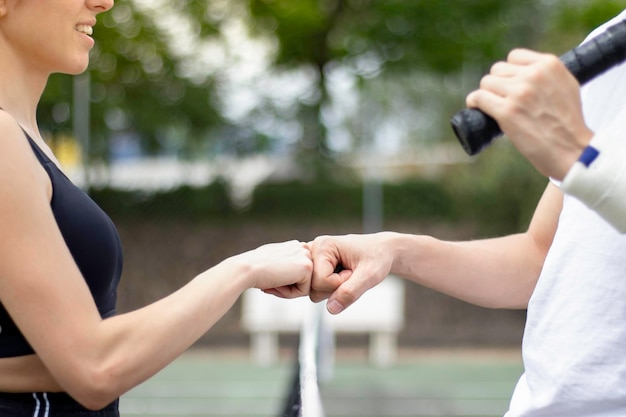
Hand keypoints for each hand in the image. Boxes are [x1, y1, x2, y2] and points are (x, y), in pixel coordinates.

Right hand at [232, 240, 311, 298]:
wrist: (246, 269)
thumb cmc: (255, 267)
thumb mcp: (273, 261)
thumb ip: (285, 263)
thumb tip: (291, 273)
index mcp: (295, 245)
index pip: (299, 273)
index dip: (284, 280)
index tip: (269, 277)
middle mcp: (303, 248)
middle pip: (303, 279)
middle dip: (287, 286)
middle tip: (270, 282)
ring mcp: (306, 257)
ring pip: (304, 286)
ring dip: (287, 290)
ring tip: (272, 283)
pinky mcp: (307, 267)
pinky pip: (304, 292)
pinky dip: (289, 294)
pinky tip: (276, 284)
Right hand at [309, 233, 392, 313]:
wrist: (382, 251)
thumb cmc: (378, 257)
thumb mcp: (370, 275)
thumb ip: (350, 292)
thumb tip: (331, 309)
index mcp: (322, 245)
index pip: (319, 281)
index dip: (340, 284)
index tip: (354, 271)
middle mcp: (312, 250)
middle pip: (313, 288)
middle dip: (335, 287)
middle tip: (351, 272)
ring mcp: (312, 259)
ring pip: (313, 291)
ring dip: (333, 289)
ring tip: (347, 273)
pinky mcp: (314, 267)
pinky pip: (316, 290)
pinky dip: (330, 288)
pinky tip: (340, 275)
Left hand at [466, 48, 593, 179]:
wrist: (572, 150)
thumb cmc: (569, 124)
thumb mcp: (567, 86)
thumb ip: (547, 74)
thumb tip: (524, 71)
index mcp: (549, 65)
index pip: (514, 56)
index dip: (510, 72)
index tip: (511, 85)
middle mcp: (533, 75)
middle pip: (497, 70)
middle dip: (498, 85)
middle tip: (503, 100)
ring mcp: (519, 93)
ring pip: (486, 83)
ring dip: (487, 95)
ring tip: (493, 106)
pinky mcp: (506, 111)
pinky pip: (478, 98)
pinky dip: (474, 103)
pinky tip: (476, 108)